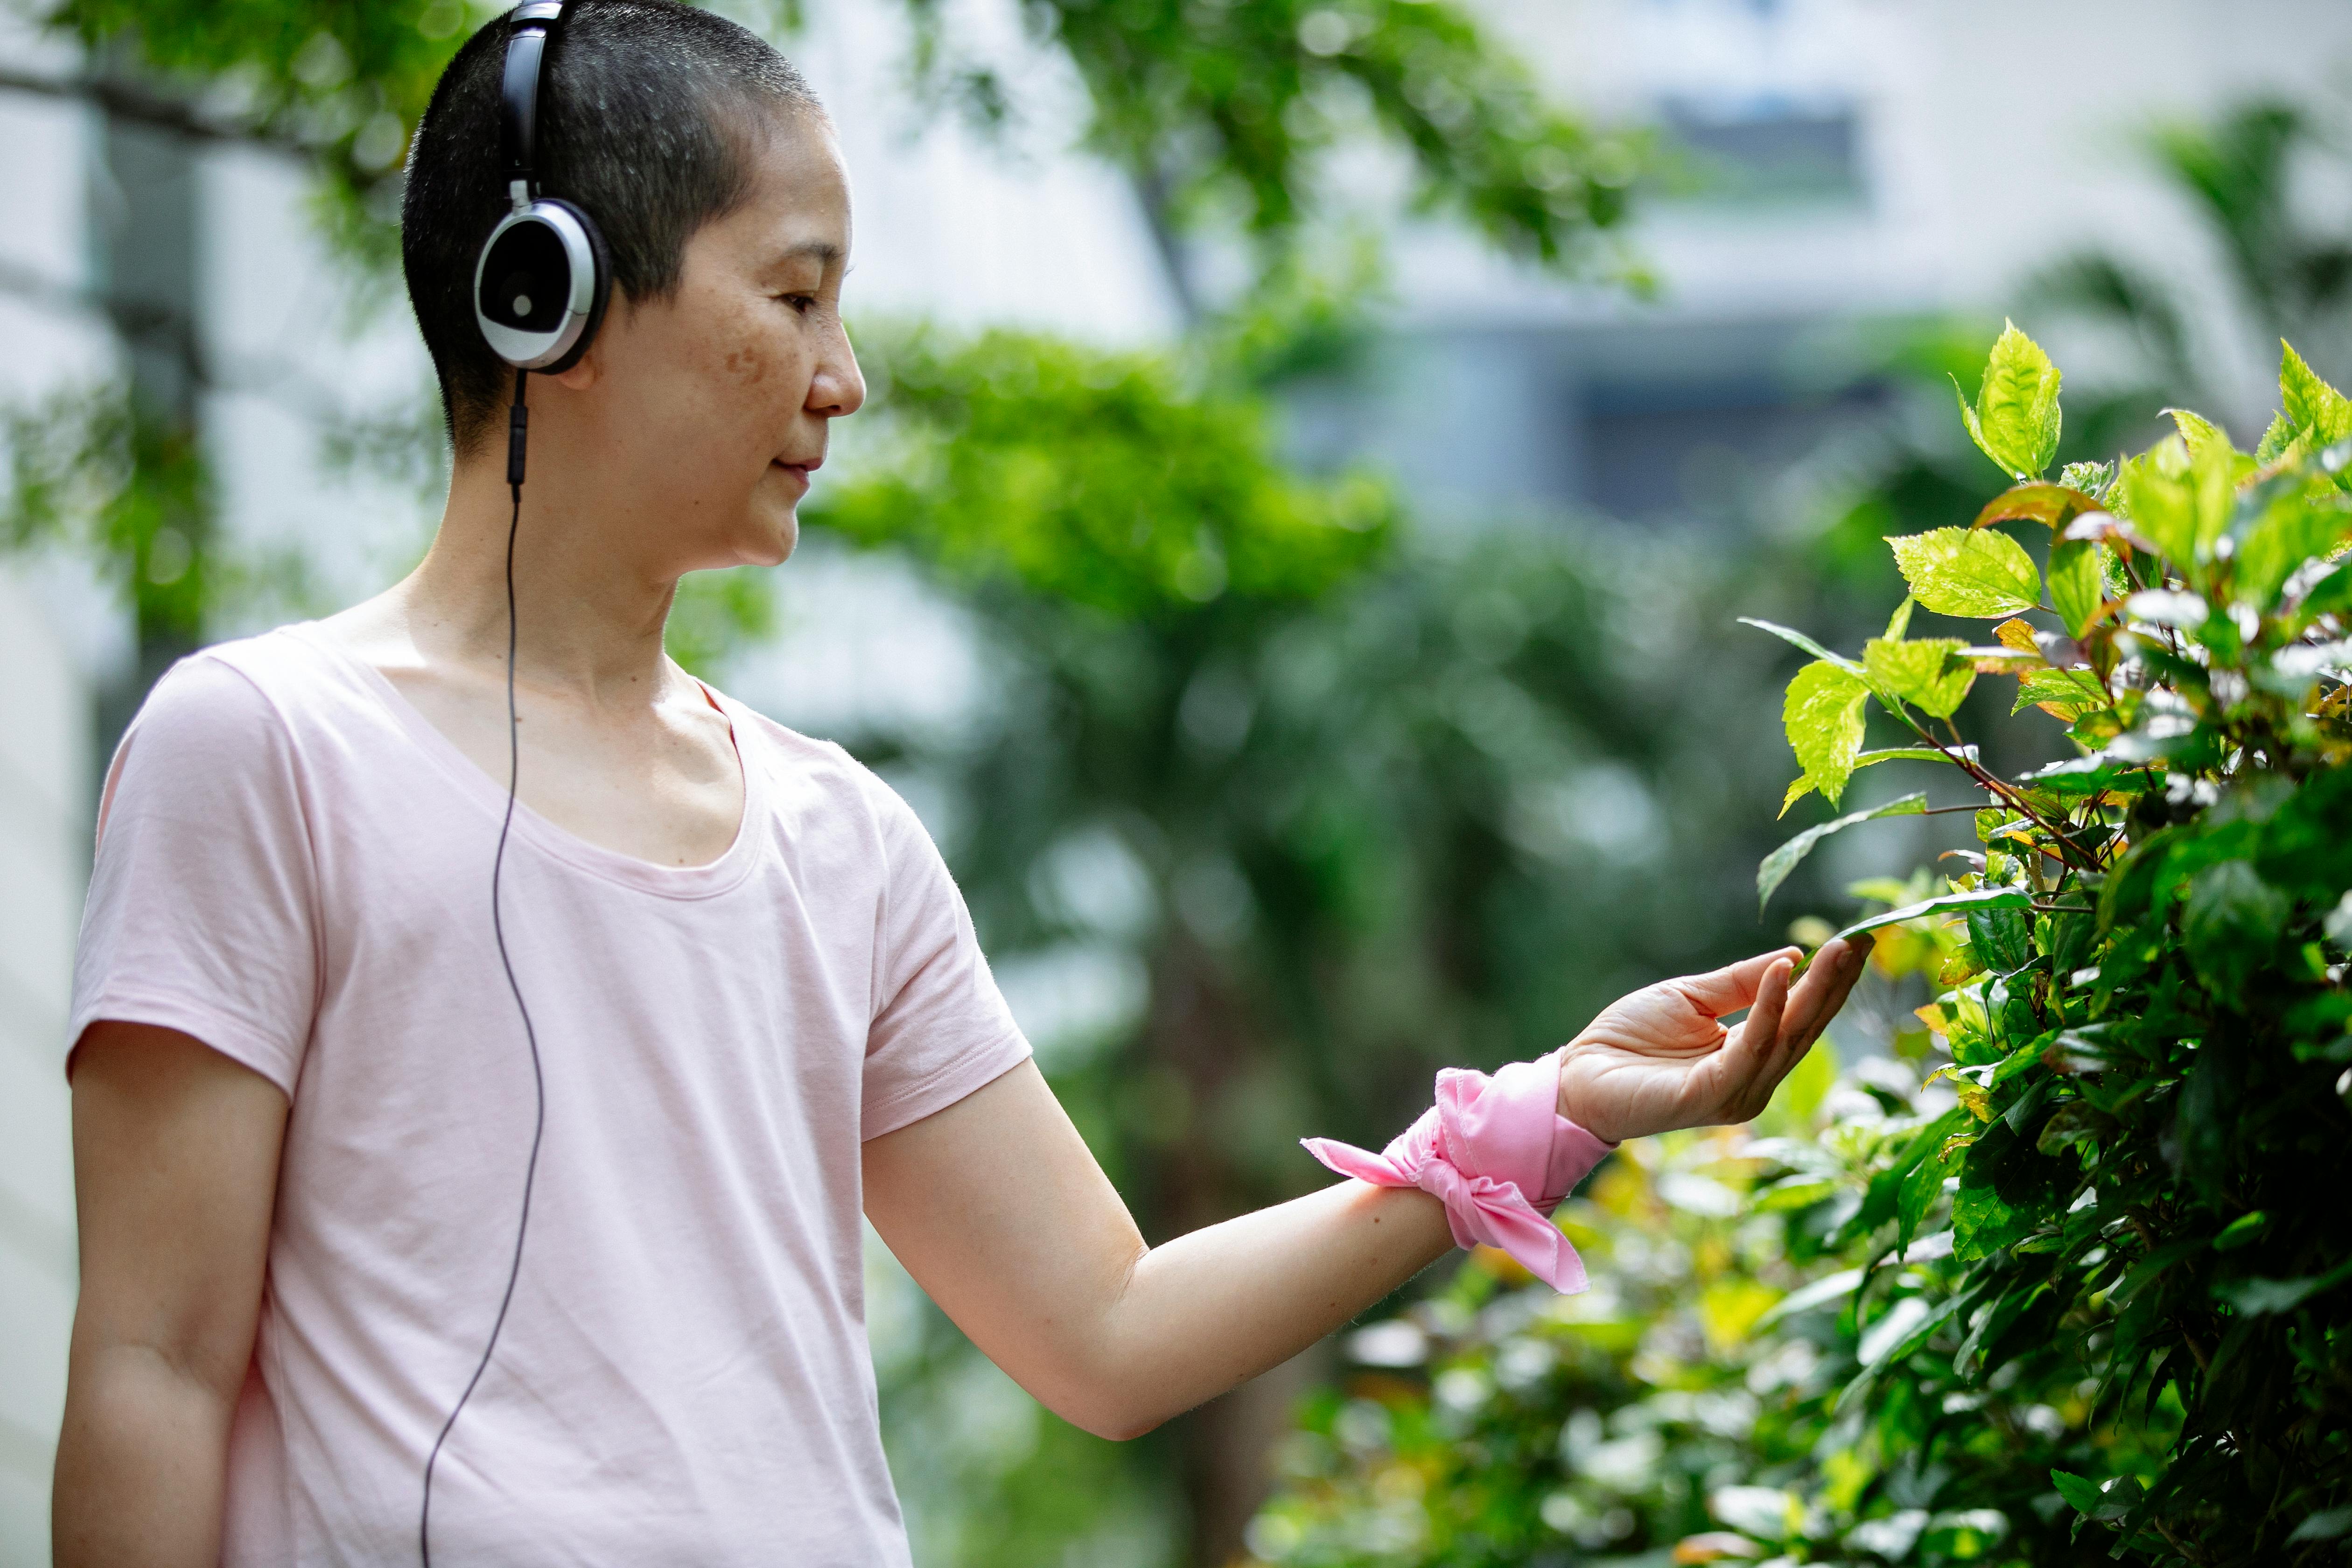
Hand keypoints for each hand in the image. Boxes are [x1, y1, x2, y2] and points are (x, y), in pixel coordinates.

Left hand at [1554, 937, 1870, 1143]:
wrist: (1578, 1074)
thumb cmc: (1628, 1038)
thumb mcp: (1691, 997)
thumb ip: (1740, 982)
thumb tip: (1793, 957)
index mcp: (1750, 1056)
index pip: (1801, 1016)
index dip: (1831, 980)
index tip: (1859, 940)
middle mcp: (1753, 1080)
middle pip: (1805, 1027)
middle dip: (1837, 983)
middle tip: (1864, 941)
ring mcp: (1737, 1093)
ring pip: (1788, 1038)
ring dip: (1816, 991)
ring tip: (1840, 949)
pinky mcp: (1712, 1097)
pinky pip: (1750, 1049)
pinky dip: (1767, 1010)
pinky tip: (1782, 975)